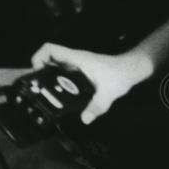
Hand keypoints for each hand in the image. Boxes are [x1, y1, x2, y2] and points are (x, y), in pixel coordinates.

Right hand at [31, 42, 150, 123]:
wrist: (132, 69)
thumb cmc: (121, 74)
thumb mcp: (109, 92)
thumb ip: (97, 106)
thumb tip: (85, 119)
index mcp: (77, 59)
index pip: (50, 49)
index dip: (38, 58)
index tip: (36, 74)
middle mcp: (74, 60)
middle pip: (48, 59)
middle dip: (39, 72)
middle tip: (37, 90)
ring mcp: (76, 65)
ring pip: (54, 67)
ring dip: (47, 78)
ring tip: (45, 95)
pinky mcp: (79, 72)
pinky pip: (62, 74)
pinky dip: (57, 82)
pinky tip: (60, 97)